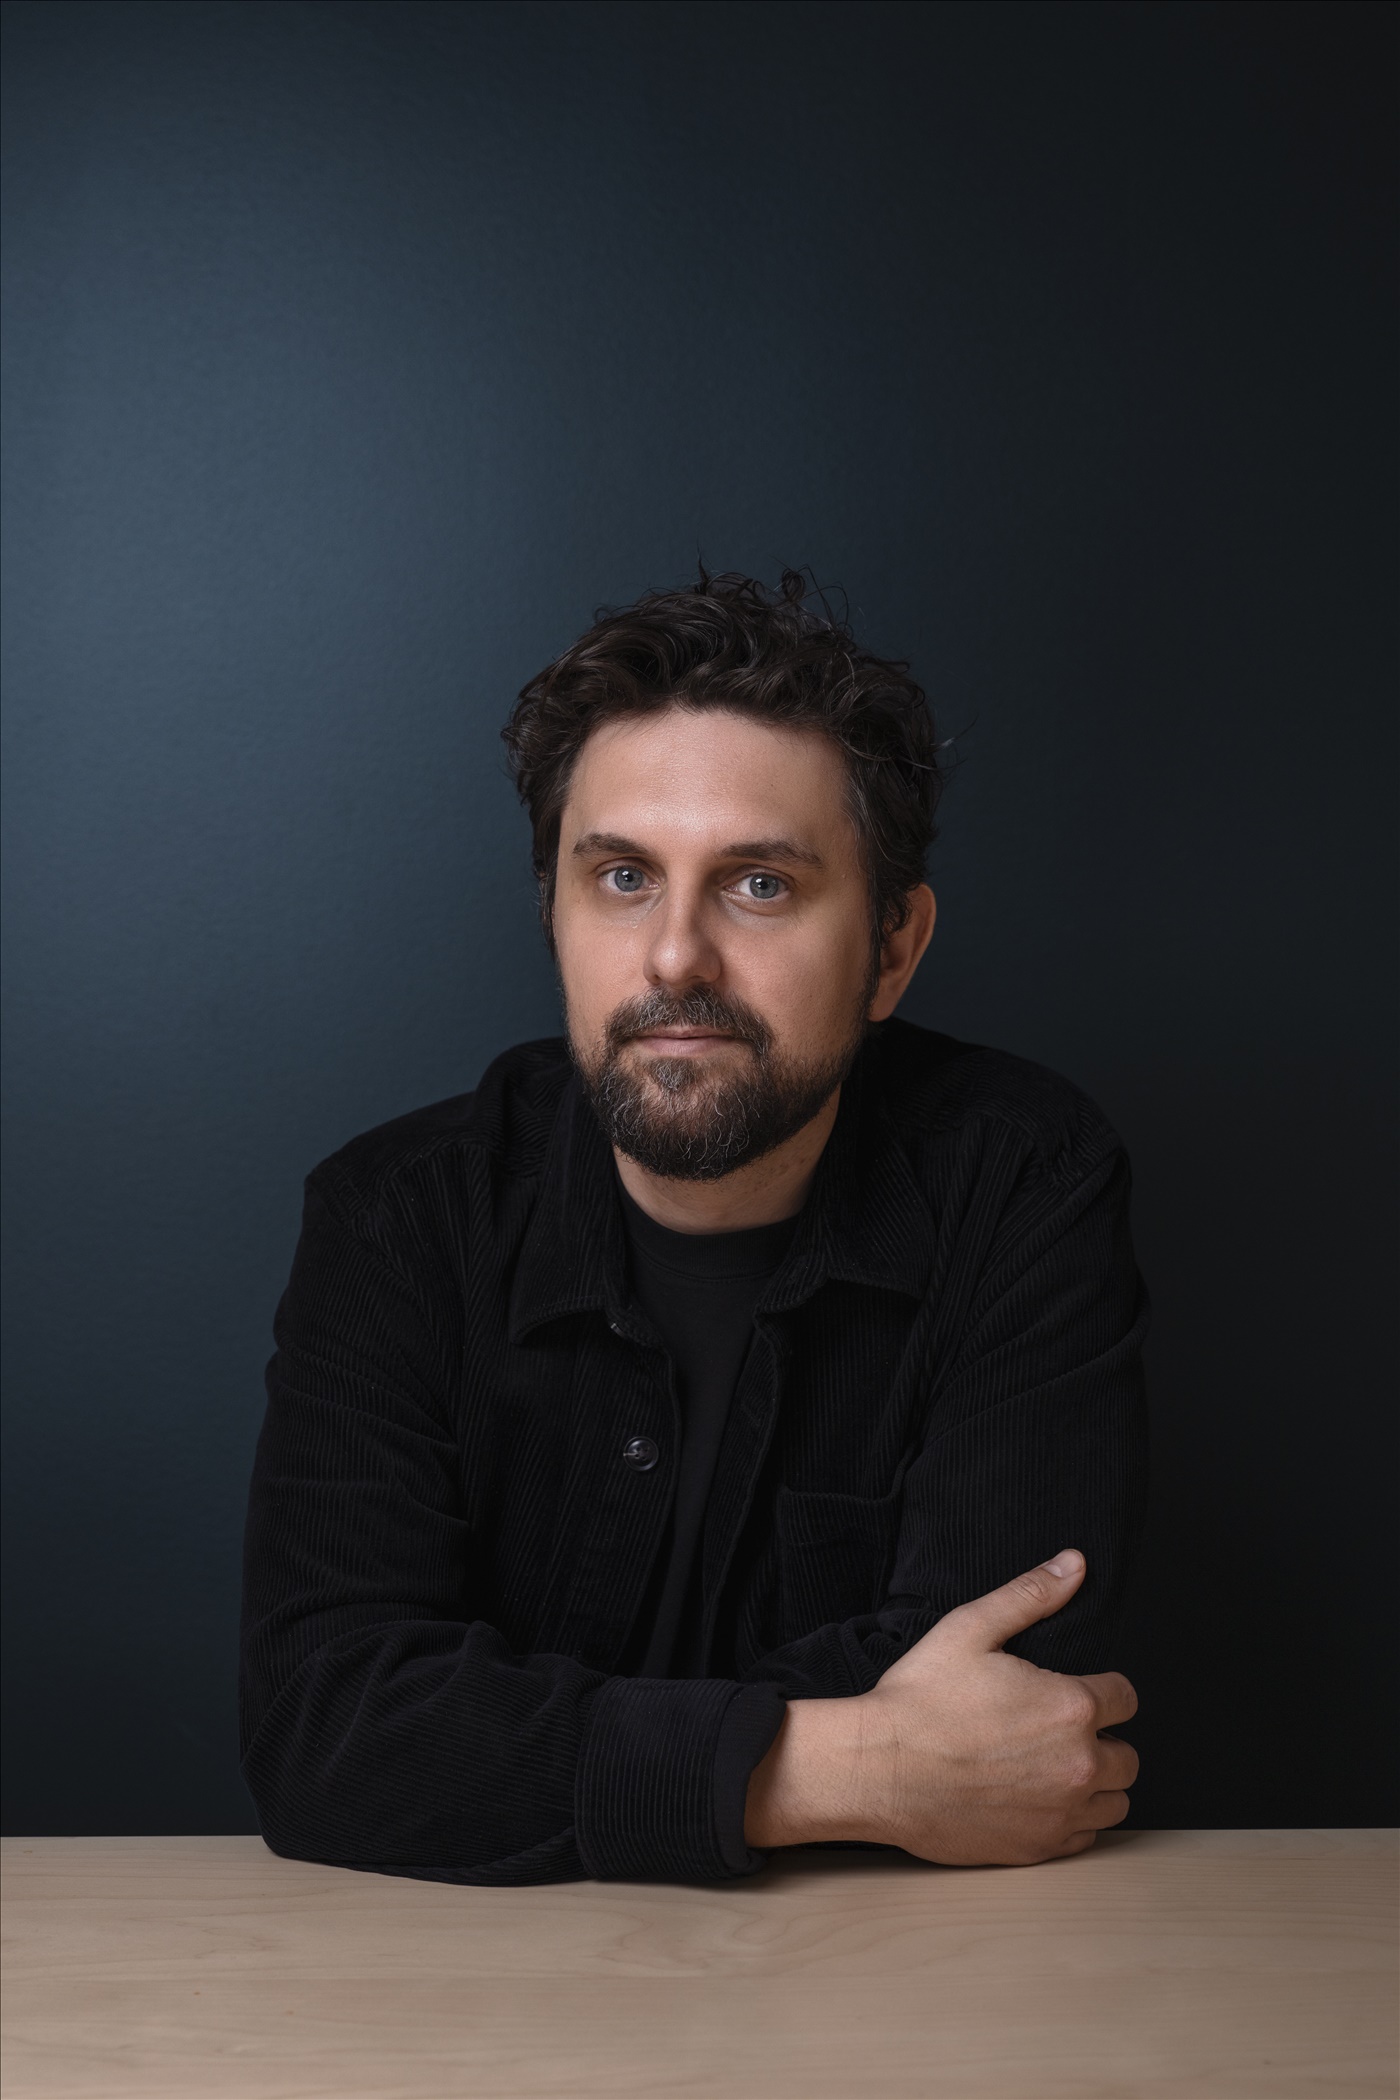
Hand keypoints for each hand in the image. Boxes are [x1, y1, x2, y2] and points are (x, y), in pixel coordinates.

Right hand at [744, 1550, 1138, 1865]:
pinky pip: (1085, 1838)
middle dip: (1103, 1740)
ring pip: (1115, 1802)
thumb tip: (1074, 1565)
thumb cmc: (920, 1700)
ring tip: (1054, 1767)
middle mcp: (1079, 1764)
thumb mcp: (970, 1629)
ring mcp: (1061, 1813)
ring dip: (1095, 1784)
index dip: (1102, 1690)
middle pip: (1128, 1757)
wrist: (879, 1769)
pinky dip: (1071, 1821)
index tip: (1075, 1692)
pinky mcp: (1039, 1849)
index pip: (1127, 1698)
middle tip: (1059, 1731)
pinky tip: (1037, 1800)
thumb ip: (1031, 1595)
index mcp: (1071, 1707)